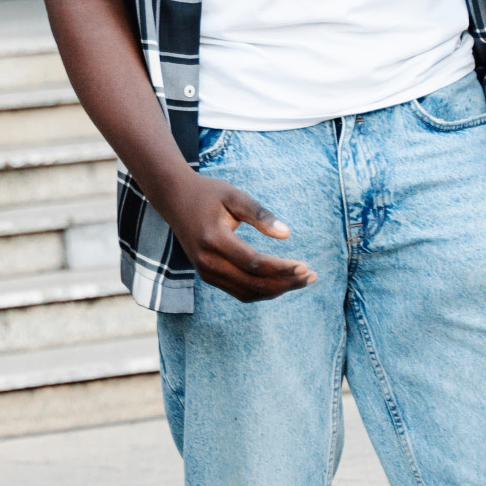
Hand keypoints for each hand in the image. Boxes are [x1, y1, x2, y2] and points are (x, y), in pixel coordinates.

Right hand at [149, 171, 316, 302]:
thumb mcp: (234, 196)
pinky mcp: (207, 276)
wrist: (173, 198)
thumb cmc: (207, 193)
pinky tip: (281, 281)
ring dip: (277, 290)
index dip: (282, 268)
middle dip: (286, 283)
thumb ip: (260, 214)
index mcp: (213, 240)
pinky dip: (263, 290)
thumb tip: (287, 235)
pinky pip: (240, 292)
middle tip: (311, 276)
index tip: (305, 266)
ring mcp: (205, 271)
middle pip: (254, 284)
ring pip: (248, 292)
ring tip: (302, 280)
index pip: (254, 264)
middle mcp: (207, 261)